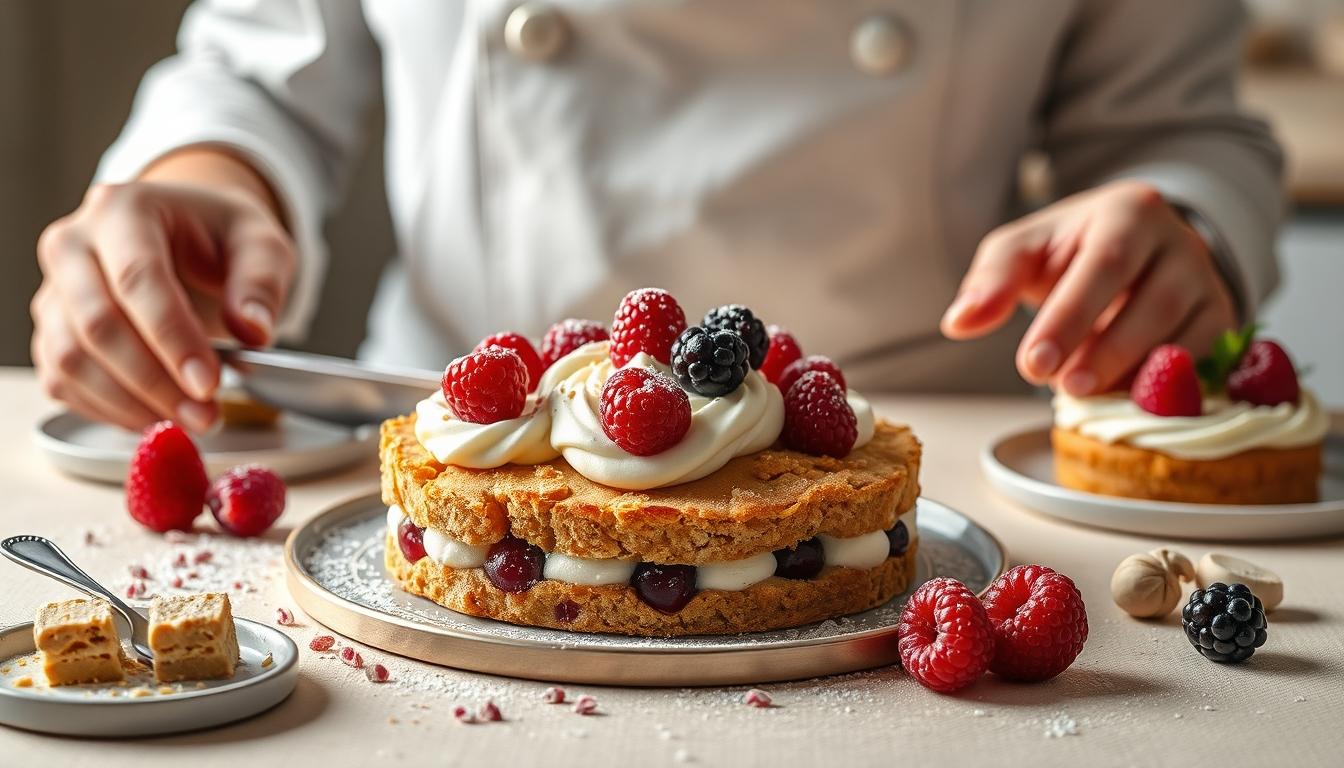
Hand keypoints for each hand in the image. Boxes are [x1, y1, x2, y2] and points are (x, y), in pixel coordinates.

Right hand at [32, 169, 294, 431]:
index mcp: (124, 210)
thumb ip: (261, 284)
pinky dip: (108, 410)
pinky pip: (63, 381)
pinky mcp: (51, 331)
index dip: (172, 337)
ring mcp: (54, 291)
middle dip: (155, 381)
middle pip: (96, 324)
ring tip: (191, 421)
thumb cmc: (222, 239)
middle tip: (207, 415)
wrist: (188, 236)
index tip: (209, 383)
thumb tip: (254, 331)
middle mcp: (73, 245)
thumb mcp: (262, 245)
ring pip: (71, 359)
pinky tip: (157, 417)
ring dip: (131, 404)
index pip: (137, 278)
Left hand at [940, 180, 1236, 394]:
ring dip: (1134, 374)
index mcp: (1129, 212)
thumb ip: (990, 282)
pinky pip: (1204, 361)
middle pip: (1154, 301)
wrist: (1123, 250)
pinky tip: (1124, 404)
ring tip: (1083, 397)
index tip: (1033, 365)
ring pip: (1186, 335)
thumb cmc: (1064, 252)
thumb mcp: (1019, 252)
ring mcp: (1207, 282)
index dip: (1071, 319)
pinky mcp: (1220, 320)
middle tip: (1061, 387)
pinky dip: (1167, 388)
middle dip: (1106, 351)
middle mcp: (1180, 242)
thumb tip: (957, 322)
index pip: (1105, 266)